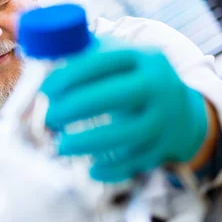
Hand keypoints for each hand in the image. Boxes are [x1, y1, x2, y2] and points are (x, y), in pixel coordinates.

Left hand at [40, 47, 208, 181]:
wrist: (182, 113)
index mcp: (143, 58)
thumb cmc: (132, 82)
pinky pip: (137, 162)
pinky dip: (113, 169)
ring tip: (61, 145)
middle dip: (76, 107)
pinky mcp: (166, 147)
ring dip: (89, 142)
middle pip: (117, 95)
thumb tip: (39, 51)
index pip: (104, 62)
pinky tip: (91, 170)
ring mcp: (166, 119)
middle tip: (49, 117)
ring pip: (128, 133)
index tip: (46, 90)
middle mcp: (160, 86)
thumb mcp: (118, 60)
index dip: (70, 75)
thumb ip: (84, 54)